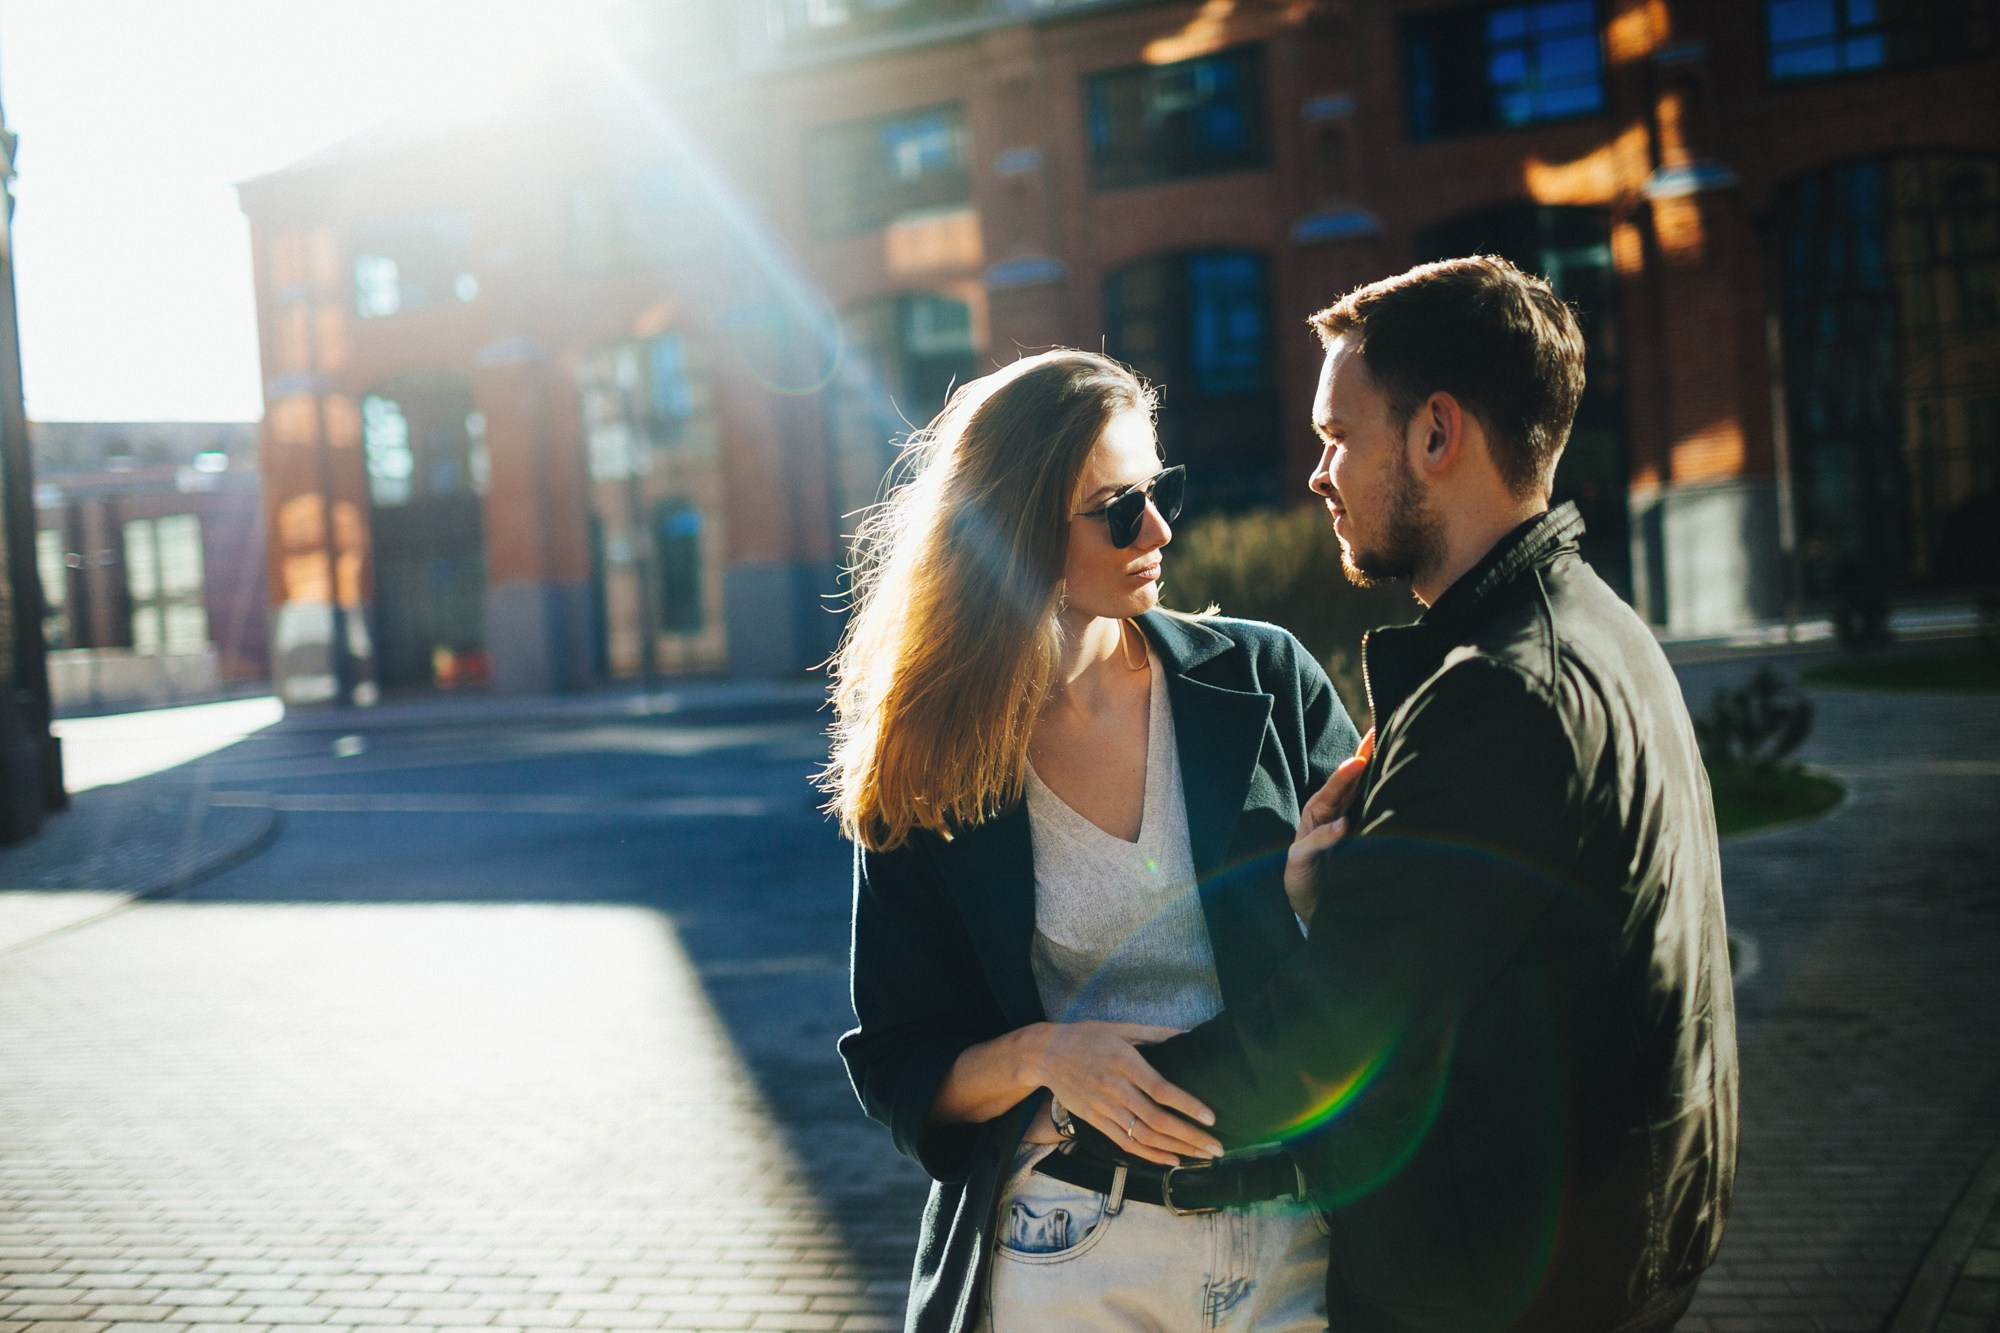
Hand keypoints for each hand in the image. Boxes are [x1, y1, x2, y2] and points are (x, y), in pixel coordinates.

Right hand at [1028, 1021, 1221, 1165]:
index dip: (1187, 1106)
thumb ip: (1155, 1034)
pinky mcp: (1096, 1121)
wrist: (1045, 1054)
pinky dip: (1150, 1155)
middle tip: (1216, 1148)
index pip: (1161, 1090)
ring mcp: (1104, 1109)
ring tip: (1201, 1157)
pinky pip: (1125, 1144)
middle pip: (1157, 1120)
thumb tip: (1188, 1035)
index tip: (1211, 1118)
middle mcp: (1115, 1089)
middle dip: (1190, 1137)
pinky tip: (1172, 1160)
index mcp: (1124, 1063)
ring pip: (1144, 1137)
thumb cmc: (1086, 1037)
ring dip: (1176, 1150)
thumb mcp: (1120, 1028)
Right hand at [1285, 728, 1375, 926]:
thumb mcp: (1356, 846)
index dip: (1366, 755)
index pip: (1353, 780)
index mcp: (1336, 811)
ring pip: (1324, 803)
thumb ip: (1371, 824)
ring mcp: (1309, 834)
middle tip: (1372, 737)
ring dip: (1340, 784)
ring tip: (1357, 765)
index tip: (1382, 732)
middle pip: (1339, 783)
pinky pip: (1313, 844)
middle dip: (1356, 760)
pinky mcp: (1299, 856)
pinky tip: (1342, 826)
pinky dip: (1327, 835)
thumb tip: (1406, 804)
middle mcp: (1322, 817)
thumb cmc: (1337, 871)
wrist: (1311, 904)